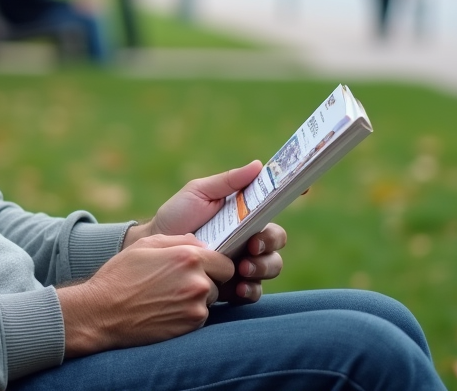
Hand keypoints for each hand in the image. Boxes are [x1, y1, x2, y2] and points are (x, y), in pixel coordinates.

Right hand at [57, 234, 234, 356]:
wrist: (102, 313)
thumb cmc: (121, 275)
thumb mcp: (145, 245)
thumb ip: (179, 240)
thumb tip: (201, 243)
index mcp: (189, 258)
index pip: (225, 262)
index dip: (214, 263)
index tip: (201, 266)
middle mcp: (198, 283)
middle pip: (220, 281)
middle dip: (206, 279)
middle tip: (179, 281)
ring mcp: (195, 308)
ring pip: (210, 300)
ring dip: (197, 298)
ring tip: (168, 296)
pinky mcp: (190, 328)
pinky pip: (199, 317)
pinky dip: (188, 313)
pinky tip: (166, 309)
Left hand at [122, 162, 287, 302]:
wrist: (155, 247)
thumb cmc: (177, 215)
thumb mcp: (199, 192)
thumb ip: (228, 181)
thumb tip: (259, 165)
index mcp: (246, 215)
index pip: (274, 208)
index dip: (293, 197)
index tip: (302, 191)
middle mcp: (250, 239)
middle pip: (277, 241)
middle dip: (270, 243)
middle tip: (252, 245)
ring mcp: (244, 263)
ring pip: (271, 266)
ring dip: (263, 267)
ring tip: (243, 267)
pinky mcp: (233, 286)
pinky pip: (254, 292)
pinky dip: (251, 290)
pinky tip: (239, 286)